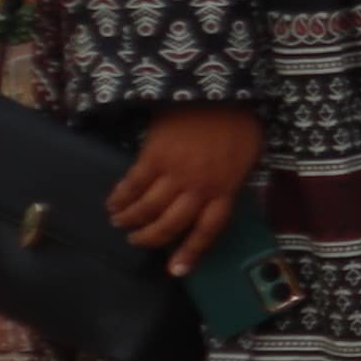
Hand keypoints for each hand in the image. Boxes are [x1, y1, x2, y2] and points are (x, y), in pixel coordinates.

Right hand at [107, 105, 263, 274]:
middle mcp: (200, 187)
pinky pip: (132, 185)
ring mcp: (175, 173)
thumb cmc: (237, 123)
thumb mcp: (247, 158)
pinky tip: (113, 203)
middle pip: (171, 224)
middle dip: (151, 239)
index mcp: (226, 189)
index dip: (192, 252)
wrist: (217, 89)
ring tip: (121, 224)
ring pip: (148, 209)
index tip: (177, 271)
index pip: (208, 229)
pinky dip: (120, 198)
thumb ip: (231, 183)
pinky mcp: (153, 156)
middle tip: (137, 242)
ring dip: (131, 221)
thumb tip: (217, 202)